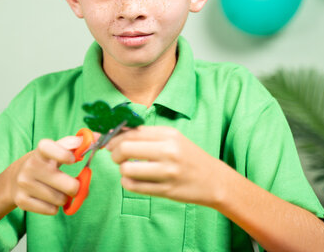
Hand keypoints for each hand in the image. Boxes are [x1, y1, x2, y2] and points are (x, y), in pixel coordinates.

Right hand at [5, 136, 82, 214]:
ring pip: (61, 200)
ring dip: (64, 198)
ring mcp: (25, 184)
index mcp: (40, 152)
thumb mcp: (54, 151)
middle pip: (68, 185)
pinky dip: (54, 207)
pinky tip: (47, 199)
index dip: (63, 154)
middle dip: (75, 187)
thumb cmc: (42, 164)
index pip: (49, 148)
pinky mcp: (22, 201)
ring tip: (56, 191)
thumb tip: (97, 138)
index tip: (73, 160)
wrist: (13, 180)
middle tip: (72, 185)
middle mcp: (30, 166)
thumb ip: (76, 144)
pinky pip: (51, 210)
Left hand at [106, 126, 229, 206]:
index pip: (132, 132)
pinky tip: (132, 180)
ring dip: (122, 170)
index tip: (109, 142)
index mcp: (168, 135)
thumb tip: (115, 132)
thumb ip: (146, 135)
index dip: (114, 137)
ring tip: (128, 169)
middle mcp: (168, 151)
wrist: (214, 180)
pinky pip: (134, 187)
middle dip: (114, 153)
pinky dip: (127, 183)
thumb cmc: (188, 157)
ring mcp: (167, 172)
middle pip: (125, 148)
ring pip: (127, 169)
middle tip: (117, 157)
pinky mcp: (166, 190)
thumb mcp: (172, 138)